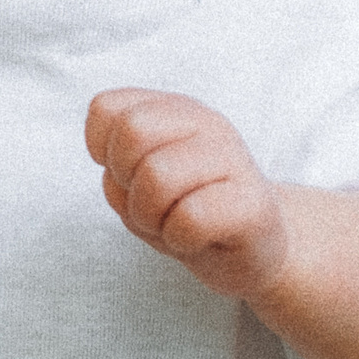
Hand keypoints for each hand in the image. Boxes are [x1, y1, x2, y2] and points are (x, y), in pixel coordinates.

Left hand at [86, 87, 285, 298]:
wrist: (256, 251)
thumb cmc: (189, 213)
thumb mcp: (139, 185)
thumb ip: (117, 166)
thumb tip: (114, 173)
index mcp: (175, 110)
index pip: (106, 108)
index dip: (102, 151)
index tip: (127, 175)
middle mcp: (206, 123)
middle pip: (132, 132)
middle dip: (126, 182)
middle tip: (150, 206)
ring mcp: (234, 159)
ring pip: (157, 176)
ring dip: (150, 217)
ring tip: (172, 224)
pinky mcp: (253, 204)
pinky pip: (189, 219)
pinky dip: (179, 239)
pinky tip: (196, 239)